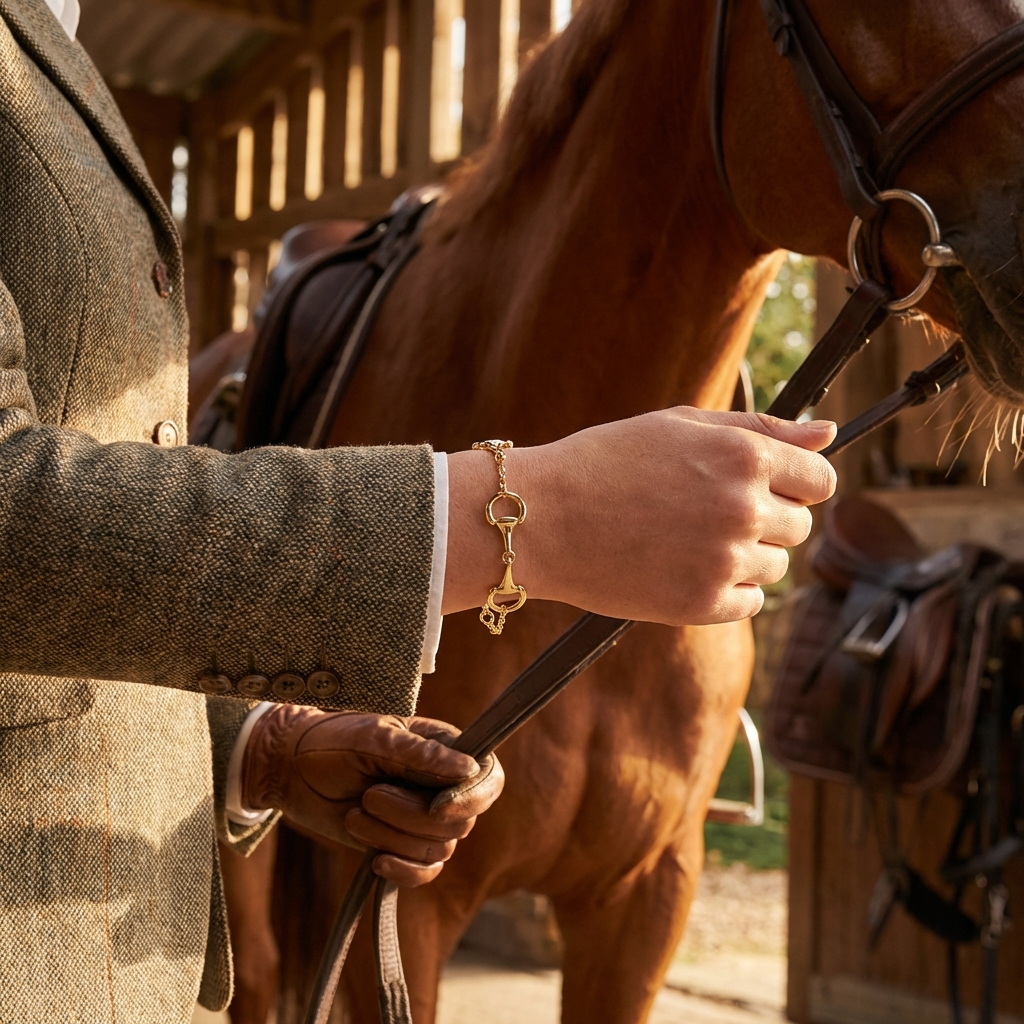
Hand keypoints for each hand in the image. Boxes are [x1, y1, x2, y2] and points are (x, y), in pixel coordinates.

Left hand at [241, 706, 503, 885]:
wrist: (293, 773)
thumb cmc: (334, 743)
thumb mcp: (375, 738)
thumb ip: (421, 753)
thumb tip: (469, 768)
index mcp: (446, 749)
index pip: (489, 779)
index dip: (471, 799)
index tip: (436, 806)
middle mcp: (444, 786)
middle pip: (459, 822)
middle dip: (409, 817)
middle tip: (370, 795)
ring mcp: (425, 820)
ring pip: (438, 850)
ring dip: (391, 837)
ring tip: (357, 813)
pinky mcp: (404, 847)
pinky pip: (425, 873)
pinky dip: (402, 871)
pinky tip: (374, 860)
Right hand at [445, 408, 836, 623]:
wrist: (541, 517)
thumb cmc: (606, 461)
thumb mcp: (682, 424)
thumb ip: (762, 428)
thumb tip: (830, 432)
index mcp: (744, 455)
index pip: (820, 479)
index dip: (796, 483)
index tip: (766, 487)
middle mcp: (744, 507)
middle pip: (800, 525)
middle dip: (766, 518)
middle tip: (707, 512)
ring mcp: (725, 560)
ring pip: (776, 566)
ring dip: (745, 555)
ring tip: (687, 539)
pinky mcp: (703, 604)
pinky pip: (749, 602)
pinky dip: (726, 589)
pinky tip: (682, 567)